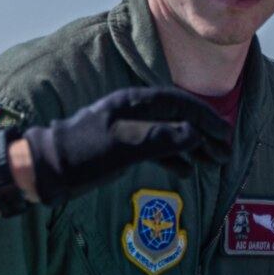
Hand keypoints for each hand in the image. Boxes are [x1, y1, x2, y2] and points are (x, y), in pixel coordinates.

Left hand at [21, 87, 230, 204]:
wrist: (47, 168)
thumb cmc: (82, 153)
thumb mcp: (125, 146)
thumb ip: (161, 138)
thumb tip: (194, 134)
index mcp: (135, 103)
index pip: (181, 104)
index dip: (206, 118)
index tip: (225, 135)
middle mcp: (135, 111)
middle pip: (180, 117)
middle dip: (205, 134)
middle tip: (226, 153)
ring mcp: (130, 129)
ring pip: (171, 133)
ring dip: (193, 147)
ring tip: (214, 163)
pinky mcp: (123, 147)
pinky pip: (157, 148)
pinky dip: (174, 158)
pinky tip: (186, 171)